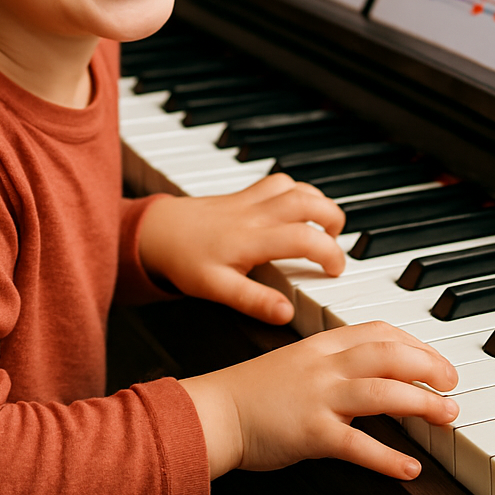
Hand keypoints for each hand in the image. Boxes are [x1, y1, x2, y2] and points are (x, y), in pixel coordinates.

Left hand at [138, 173, 345, 323]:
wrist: (158, 231)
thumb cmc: (185, 260)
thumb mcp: (217, 289)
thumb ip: (253, 300)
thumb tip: (286, 313)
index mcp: (251, 239)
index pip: (304, 238)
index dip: (329, 253)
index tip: (335, 270)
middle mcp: (255, 214)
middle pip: (306, 201)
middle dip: (333, 218)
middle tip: (337, 242)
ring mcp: (250, 200)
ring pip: (295, 186)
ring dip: (318, 201)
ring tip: (325, 224)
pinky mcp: (244, 193)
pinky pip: (278, 181)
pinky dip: (298, 190)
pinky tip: (298, 207)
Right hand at [179, 321, 459, 479]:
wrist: (216, 411)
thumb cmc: (253, 390)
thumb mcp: (297, 361)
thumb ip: (332, 361)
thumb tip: (373, 370)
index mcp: (321, 344)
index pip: (378, 331)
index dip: (414, 342)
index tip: (435, 358)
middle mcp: (323, 365)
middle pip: (387, 354)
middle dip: (428, 366)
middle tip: (452, 383)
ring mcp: (317, 397)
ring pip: (380, 391)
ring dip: (421, 403)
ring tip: (448, 416)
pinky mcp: (311, 433)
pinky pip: (357, 444)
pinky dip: (387, 457)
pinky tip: (410, 468)